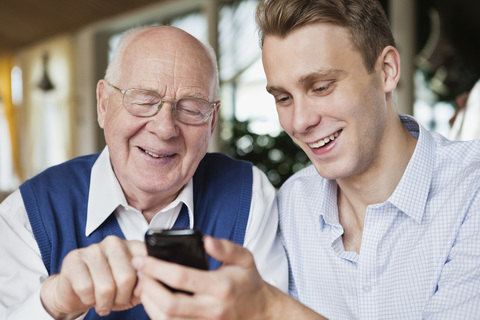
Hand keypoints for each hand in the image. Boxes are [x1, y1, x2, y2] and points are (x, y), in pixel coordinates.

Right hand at [40, 236, 146, 318]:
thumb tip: (150, 282)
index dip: (142, 286)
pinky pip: (86, 288)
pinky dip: (87, 299)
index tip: (136, 292)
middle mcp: (115, 243)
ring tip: (103, 300)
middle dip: (122, 298)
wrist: (78, 293)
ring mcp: (93, 248)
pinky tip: (88, 295)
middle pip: (126, 278)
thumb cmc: (110, 290)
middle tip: (116, 300)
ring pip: (106, 286)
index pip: (146, 265)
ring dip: (104, 302)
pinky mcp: (73, 258)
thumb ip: (146, 282)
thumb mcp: (134, 289)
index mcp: (133, 246)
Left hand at [132, 236, 278, 319]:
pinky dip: (157, 314)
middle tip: (139, 271)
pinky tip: (154, 300)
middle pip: (168, 303)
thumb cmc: (248, 282)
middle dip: (148, 286)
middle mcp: (211, 309)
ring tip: (143, 284)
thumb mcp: (244, 258)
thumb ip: (225, 247)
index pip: (181, 278)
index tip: (142, 259)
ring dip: (149, 302)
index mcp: (220, 287)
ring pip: (166, 319)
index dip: (157, 268)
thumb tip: (205, 240)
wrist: (260, 312)